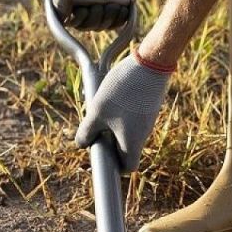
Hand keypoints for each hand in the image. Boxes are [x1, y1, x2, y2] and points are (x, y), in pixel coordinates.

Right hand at [52, 0, 147, 30]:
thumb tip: (61, 20)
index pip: (67, 21)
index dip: (77, 19)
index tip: (84, 9)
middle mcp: (80, 5)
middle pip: (84, 26)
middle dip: (95, 17)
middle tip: (101, 4)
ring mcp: (97, 9)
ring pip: (99, 27)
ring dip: (108, 16)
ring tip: (114, 2)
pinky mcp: (112, 13)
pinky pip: (113, 26)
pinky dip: (118, 18)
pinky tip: (122, 6)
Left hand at [76, 53, 171, 171]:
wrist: (150, 64)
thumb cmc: (123, 91)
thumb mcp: (97, 111)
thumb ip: (87, 131)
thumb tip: (81, 144)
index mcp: (132, 142)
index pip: (128, 167)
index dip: (114, 167)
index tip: (102, 156)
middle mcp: (144, 134)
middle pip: (126, 149)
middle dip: (110, 143)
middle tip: (96, 130)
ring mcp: (147, 120)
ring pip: (128, 132)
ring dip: (114, 126)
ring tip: (102, 108)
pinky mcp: (149, 106)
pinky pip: (133, 118)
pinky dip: (122, 114)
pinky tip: (113, 97)